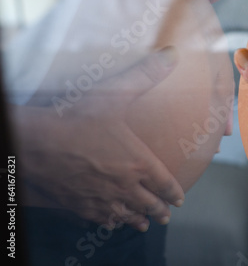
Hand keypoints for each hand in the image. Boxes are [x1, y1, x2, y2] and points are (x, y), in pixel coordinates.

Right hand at [16, 47, 183, 231]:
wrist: (36, 144)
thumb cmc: (77, 119)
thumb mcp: (115, 94)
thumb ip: (146, 75)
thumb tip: (172, 55)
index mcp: (139, 164)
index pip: (164, 184)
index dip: (174, 193)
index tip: (180, 199)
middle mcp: (124, 186)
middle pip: (148, 204)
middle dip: (160, 210)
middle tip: (167, 215)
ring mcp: (102, 199)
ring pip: (127, 215)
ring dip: (139, 219)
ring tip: (146, 223)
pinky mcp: (80, 205)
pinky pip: (101, 219)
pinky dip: (111, 222)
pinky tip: (112, 222)